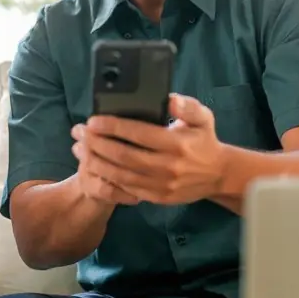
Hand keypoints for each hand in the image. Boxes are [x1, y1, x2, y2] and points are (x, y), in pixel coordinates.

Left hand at [71, 94, 226, 204]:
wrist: (218, 174)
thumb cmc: (205, 140)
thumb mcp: (203, 118)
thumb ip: (186, 107)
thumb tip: (168, 100)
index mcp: (177, 144)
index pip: (139, 133)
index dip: (113, 127)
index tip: (93, 121)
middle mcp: (169, 166)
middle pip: (124, 155)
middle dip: (98, 144)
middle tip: (80, 134)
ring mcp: (162, 185)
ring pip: (122, 175)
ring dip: (97, 162)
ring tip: (80, 150)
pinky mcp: (158, 197)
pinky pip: (127, 189)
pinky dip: (108, 178)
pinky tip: (95, 168)